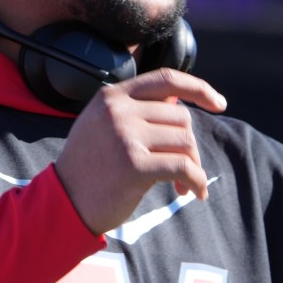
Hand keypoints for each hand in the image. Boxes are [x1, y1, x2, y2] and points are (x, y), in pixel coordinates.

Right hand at [54, 68, 227, 235]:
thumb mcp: (101, 125)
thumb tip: (179, 102)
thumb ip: (134, 109)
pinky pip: (184, 167)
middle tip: (184, 170)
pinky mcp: (134, 165)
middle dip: (189, 145)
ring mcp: (125, 136)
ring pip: (185, 140)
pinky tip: (194, 192)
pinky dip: (196, 181)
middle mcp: (118, 110)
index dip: (198, 88)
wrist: (63, 204)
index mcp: (111, 96)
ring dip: (192, 165)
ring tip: (182, 184)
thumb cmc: (88, 168)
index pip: (165, 79)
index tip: (219, 102)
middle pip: (181, 116)